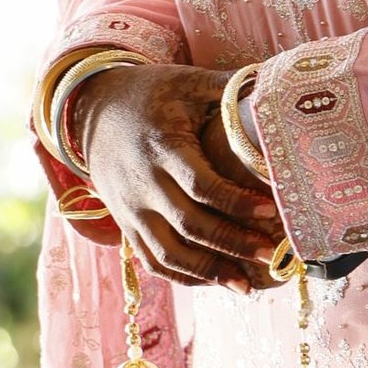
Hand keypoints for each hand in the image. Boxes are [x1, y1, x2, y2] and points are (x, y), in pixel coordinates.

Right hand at [71, 62, 284, 289]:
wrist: (92, 109)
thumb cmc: (152, 93)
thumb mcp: (188, 82)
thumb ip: (229, 87)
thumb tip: (276, 84)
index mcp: (162, 146)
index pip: (200, 184)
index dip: (236, 202)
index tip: (271, 211)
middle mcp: (143, 182)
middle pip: (189, 224)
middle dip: (232, 244)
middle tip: (271, 255)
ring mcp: (130, 208)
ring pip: (167, 252)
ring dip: (208, 272)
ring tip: (246, 286)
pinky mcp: (125, 222)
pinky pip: (151, 259)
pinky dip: (182, 276)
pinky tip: (214, 282)